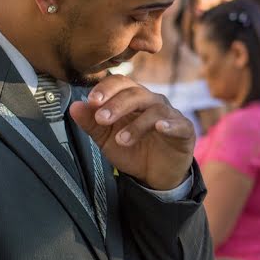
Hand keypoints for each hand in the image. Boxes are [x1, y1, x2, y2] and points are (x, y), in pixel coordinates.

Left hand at [68, 75, 194, 190]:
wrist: (155, 176)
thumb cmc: (133, 151)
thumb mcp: (106, 139)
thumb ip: (91, 124)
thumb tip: (74, 106)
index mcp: (133, 99)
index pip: (121, 83)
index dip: (106, 88)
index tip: (92, 101)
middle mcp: (153, 102)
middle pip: (136, 93)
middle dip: (116, 105)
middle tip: (101, 119)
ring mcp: (170, 115)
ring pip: (154, 109)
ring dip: (136, 124)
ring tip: (121, 140)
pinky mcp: (185, 131)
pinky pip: (179, 124)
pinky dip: (169, 125)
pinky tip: (159, 128)